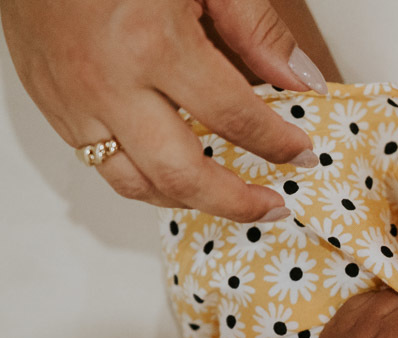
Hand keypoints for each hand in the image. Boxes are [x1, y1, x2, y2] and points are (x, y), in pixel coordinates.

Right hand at [1, 0, 324, 221]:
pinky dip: (145, 181)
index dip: (277, 143)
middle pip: (182, 173)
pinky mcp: (52, 104)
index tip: (301, 154)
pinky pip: (101, 165)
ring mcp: (75, 99)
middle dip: (237, 201)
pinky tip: (175, 175)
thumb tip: (301, 79)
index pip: (235, 117)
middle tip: (271, 206)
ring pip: (137, 183)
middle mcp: (111, 82)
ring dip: (190, 201)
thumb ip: (256, 29)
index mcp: (154, 42)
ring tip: (227, 200)